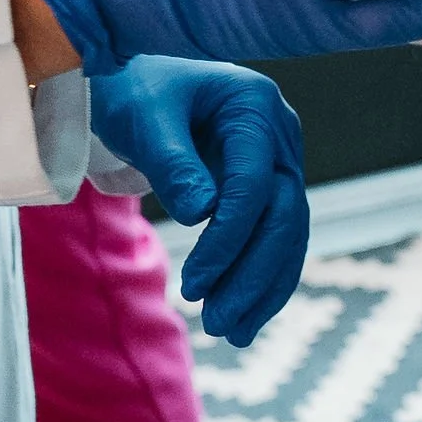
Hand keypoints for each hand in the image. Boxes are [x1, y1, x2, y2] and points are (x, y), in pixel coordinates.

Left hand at [86, 57, 308, 346]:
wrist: (134, 87)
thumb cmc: (133, 93)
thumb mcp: (144, 120)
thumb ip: (173, 163)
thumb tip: (202, 213)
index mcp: (255, 105)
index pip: (254, 184)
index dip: (229, 239)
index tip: (194, 284)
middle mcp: (280, 133)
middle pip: (284, 215)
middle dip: (252, 274)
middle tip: (215, 322)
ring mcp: (280, 162)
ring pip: (287, 235)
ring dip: (262, 287)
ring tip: (229, 333)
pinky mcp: (269, 188)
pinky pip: (276, 240)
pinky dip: (262, 280)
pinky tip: (243, 320)